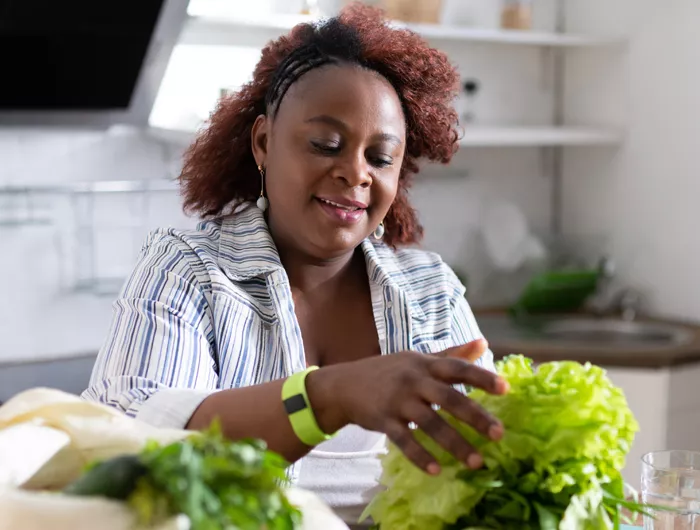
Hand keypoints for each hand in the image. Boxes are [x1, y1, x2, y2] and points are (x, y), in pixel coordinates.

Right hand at [306, 339, 507, 474]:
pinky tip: (437, 470)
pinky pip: (404, 440)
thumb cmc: (388, 371)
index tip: (505, 389)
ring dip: (454, 443)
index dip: (481, 377)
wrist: (344, 384)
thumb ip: (451, 354)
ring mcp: (397, 401)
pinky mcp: (383, 420)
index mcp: (424, 364)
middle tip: (499, 434)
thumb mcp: (418, 359)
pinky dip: (420, 455)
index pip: (457, 367)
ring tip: (476, 461)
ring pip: (430, 423)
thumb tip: (483, 342)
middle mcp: (413, 380)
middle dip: (475, 416)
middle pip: (448, 398)